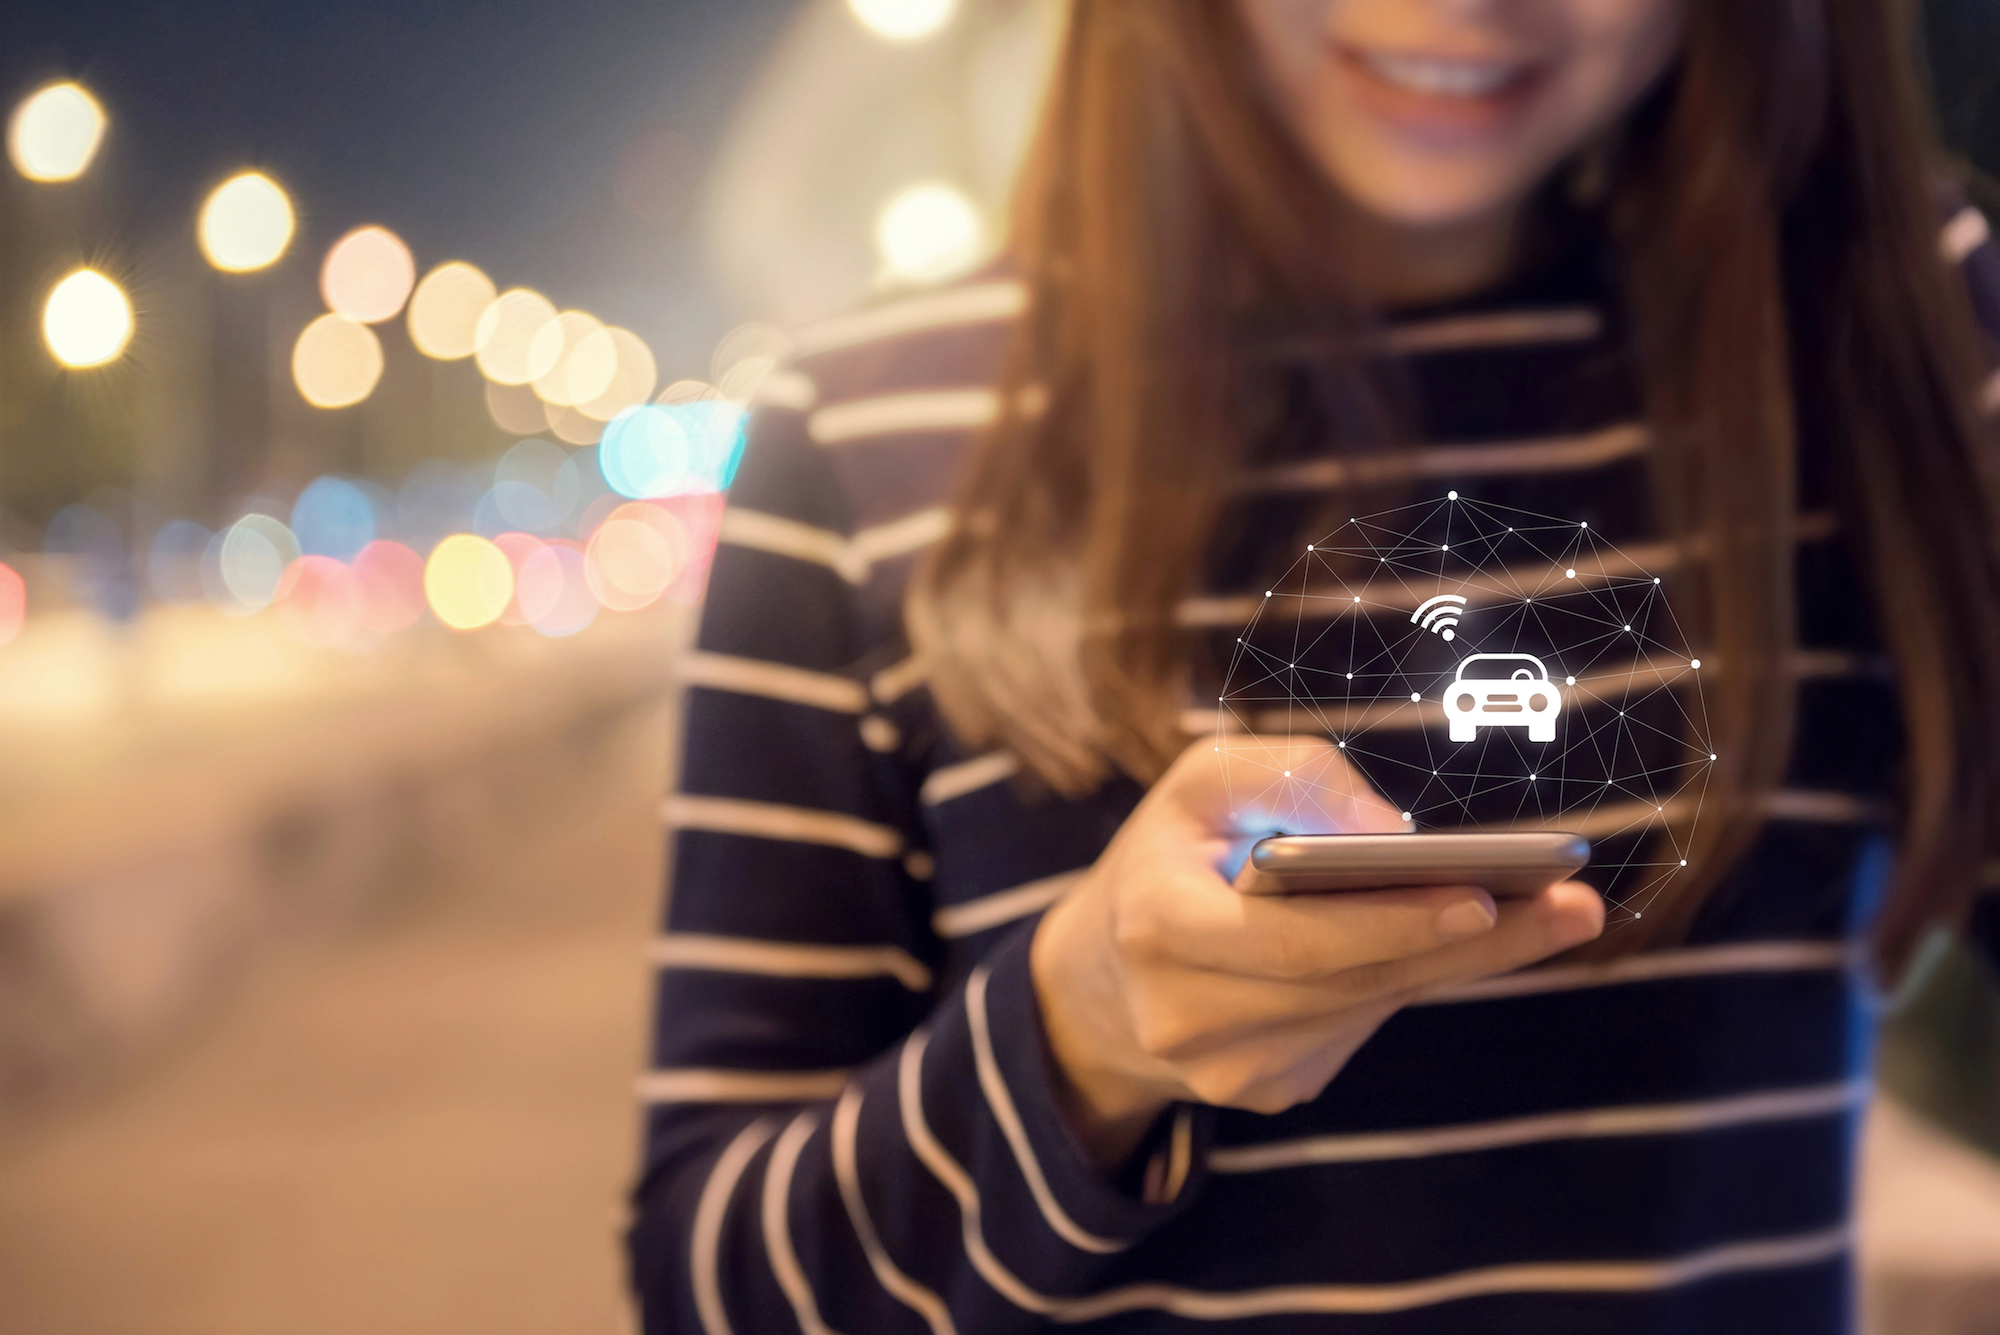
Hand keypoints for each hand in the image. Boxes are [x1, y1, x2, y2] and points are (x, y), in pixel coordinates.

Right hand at [1030, 737, 1604, 1168]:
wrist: (1102, 978)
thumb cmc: (1172, 854)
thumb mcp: (1206, 782)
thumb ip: (1295, 778)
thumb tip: (1396, 834)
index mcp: (1157, 925)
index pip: (1290, 936)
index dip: (1388, 922)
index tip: (1484, 895)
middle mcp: (1184, 1015)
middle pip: (1353, 980)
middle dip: (1469, 939)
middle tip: (1574, 905)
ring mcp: (1225, 1069)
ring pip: (1367, 1006)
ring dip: (1458, 959)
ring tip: (1556, 913)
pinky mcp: (1264, 1093)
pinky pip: (1357, 1029)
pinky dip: (1404, 979)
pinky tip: (1455, 940)